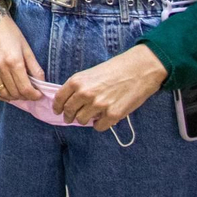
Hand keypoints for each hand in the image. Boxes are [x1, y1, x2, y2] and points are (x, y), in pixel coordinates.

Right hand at [0, 0, 43, 101]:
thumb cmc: (10, 32)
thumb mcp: (26, 47)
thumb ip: (35, 67)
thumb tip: (41, 83)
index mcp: (14, 61)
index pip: (25, 88)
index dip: (34, 95)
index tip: (38, 95)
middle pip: (14, 92)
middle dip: (24, 96)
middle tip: (29, 93)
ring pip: (1, 93)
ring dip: (12, 97)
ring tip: (18, 94)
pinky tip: (5, 94)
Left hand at [52, 45, 168, 130]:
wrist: (139, 70)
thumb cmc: (115, 69)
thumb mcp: (91, 73)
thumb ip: (79, 87)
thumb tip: (71, 102)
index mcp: (77, 81)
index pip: (60, 98)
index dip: (57, 107)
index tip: (58, 111)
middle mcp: (85, 94)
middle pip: (69, 112)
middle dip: (68, 117)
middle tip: (70, 119)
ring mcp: (98, 105)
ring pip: (82, 121)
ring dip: (85, 120)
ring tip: (91, 116)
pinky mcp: (112, 115)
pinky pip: (98, 127)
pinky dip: (99, 125)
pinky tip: (103, 119)